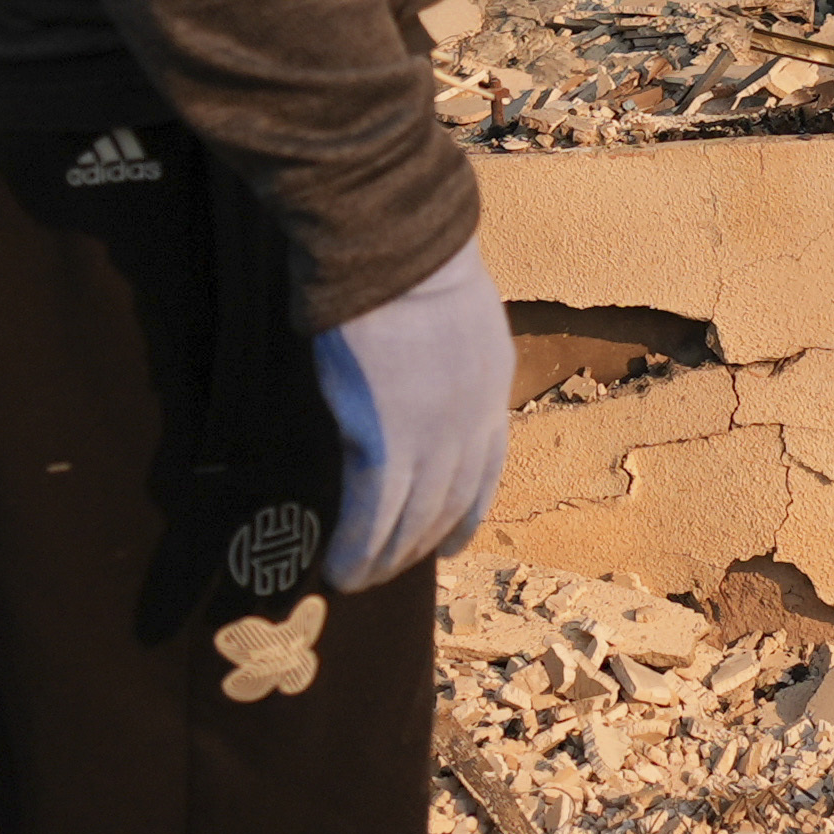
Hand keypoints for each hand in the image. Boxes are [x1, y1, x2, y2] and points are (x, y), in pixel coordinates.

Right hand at [315, 238, 512, 590]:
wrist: (399, 254)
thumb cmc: (414, 267)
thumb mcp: (458, 322)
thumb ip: (446, 364)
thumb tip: (416, 383)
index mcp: (492, 392)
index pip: (487, 470)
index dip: (467, 512)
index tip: (453, 540)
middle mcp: (472, 426)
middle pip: (451, 503)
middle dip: (422, 542)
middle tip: (393, 568)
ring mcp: (432, 440)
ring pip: (412, 520)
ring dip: (387, 558)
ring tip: (362, 580)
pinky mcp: (385, 445)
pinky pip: (373, 516)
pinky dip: (359, 550)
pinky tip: (341, 572)